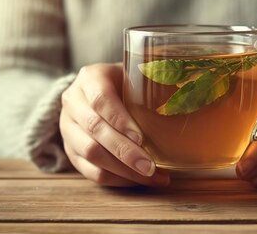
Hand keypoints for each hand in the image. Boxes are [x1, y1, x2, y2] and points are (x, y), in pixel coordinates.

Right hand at [60, 63, 169, 186]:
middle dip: (125, 152)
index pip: (101, 99)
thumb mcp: (134, 75)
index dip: (120, 120)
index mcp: (90, 78)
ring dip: (122, 169)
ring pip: (90, 153)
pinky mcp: (70, 150)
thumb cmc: (123, 83)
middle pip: (95, 130)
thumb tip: (189, 98)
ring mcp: (67, 127)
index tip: (142, 138)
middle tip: (150, 166)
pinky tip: (136, 180)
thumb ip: (152, 83)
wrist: (94, 92)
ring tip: (150, 176)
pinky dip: (115, 179)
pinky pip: (89, 170)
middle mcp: (73, 101)